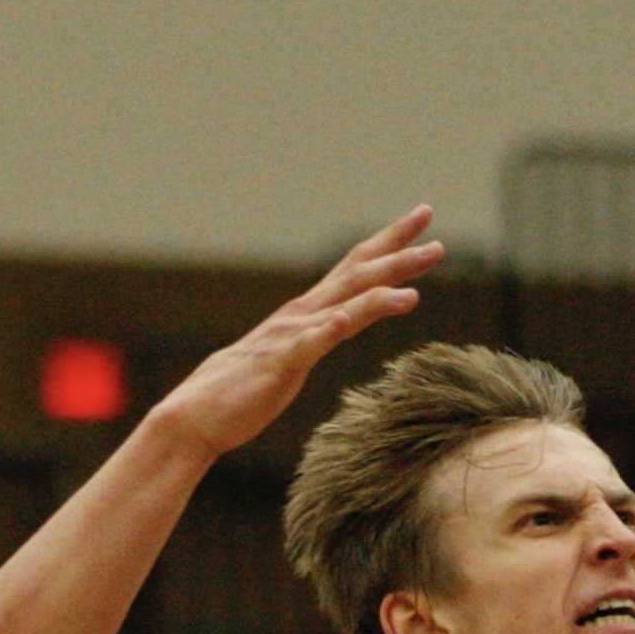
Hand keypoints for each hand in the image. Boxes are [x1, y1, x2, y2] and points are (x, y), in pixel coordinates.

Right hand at [150, 208, 442, 461]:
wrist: (199, 413)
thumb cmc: (246, 387)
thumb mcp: (294, 354)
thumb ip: (319, 334)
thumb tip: (342, 321)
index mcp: (309, 312)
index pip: (357, 268)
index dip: (390, 243)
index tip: (422, 220)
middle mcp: (303, 314)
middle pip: (358, 276)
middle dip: (398, 255)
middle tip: (435, 238)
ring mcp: (291, 336)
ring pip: (342, 307)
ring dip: (378, 294)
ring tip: (413, 290)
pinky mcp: (279, 364)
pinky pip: (306, 346)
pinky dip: (326, 331)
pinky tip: (343, 321)